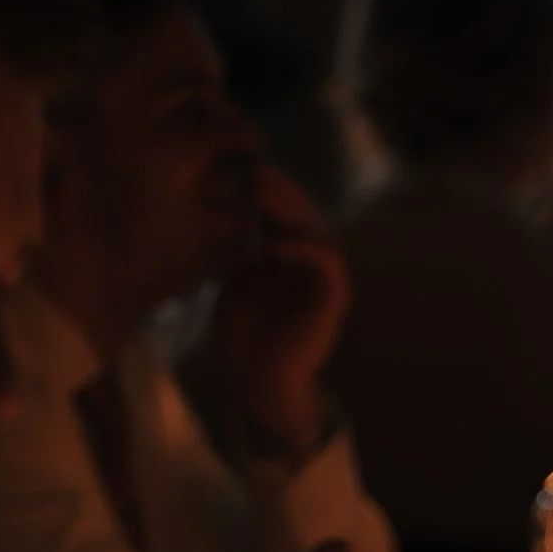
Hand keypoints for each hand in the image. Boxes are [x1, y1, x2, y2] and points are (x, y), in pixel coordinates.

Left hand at [193, 163, 349, 467]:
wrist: (259, 382)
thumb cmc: (241, 334)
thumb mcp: (231, 280)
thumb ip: (235, 248)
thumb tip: (218, 205)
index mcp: (286, 249)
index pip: (279, 205)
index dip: (261, 185)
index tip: (230, 169)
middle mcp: (308, 255)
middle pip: (300, 206)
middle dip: (276, 186)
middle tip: (250, 169)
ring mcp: (323, 272)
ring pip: (314, 224)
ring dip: (288, 205)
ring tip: (258, 193)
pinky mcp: (334, 293)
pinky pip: (325, 257)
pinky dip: (301, 245)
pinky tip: (271, 242)